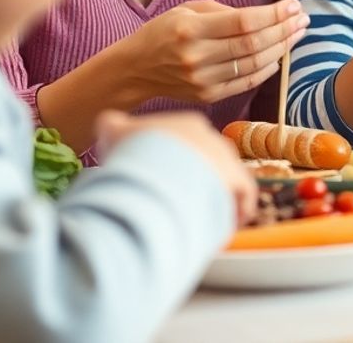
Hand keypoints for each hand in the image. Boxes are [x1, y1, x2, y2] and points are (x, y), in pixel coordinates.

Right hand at [95, 109, 257, 223]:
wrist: (154, 165)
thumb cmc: (133, 150)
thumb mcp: (113, 133)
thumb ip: (113, 127)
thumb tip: (111, 124)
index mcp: (188, 125)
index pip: (187, 142)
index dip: (176, 162)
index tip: (165, 182)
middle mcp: (212, 138)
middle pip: (208, 161)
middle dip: (197, 181)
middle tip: (181, 205)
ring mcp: (226, 158)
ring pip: (227, 180)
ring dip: (217, 198)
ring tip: (202, 220)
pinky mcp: (237, 180)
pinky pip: (241, 197)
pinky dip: (233, 211)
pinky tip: (222, 228)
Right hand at [115, 0, 308, 104]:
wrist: (136, 69)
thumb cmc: (164, 32)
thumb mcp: (187, 10)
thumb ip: (224, 12)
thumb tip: (265, 16)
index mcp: (190, 29)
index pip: (244, 22)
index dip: (274, 14)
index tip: (294, 5)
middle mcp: (196, 56)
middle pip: (254, 44)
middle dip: (284, 30)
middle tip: (303, 19)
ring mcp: (202, 80)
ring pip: (254, 64)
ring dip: (281, 49)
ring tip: (297, 34)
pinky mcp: (207, 96)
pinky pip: (246, 82)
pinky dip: (266, 69)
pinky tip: (279, 57)